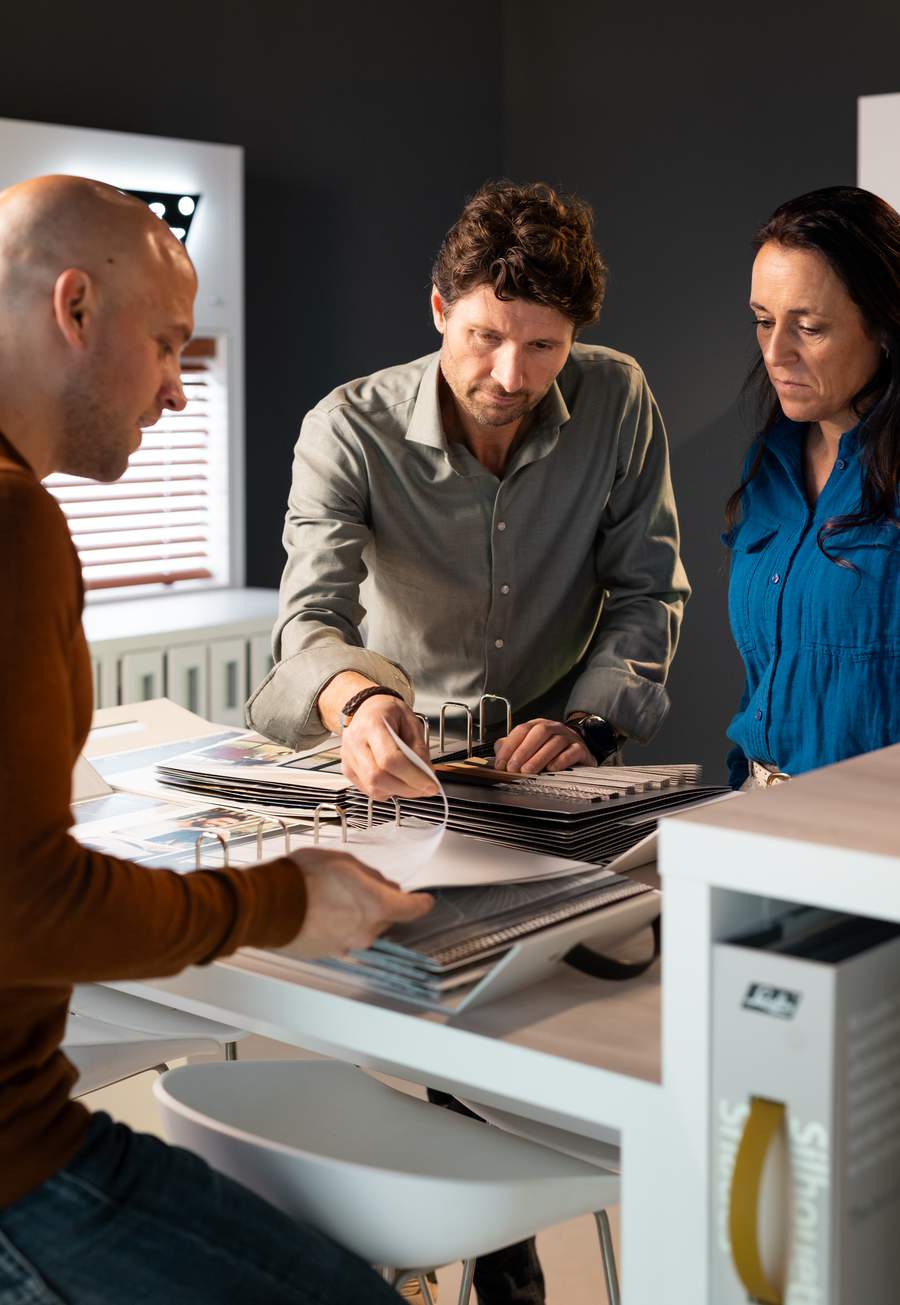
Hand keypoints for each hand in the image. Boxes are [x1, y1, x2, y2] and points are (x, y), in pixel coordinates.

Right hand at [281, 847, 433, 957]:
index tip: (425, 900)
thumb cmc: (303, 877)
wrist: (266, 904)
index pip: (412, 909)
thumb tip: (382, 884)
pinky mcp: (325, 953)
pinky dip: (335, 925)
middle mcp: (365, 931)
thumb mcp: (343, 861)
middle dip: (377, 903)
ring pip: (360, 928)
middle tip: (355, 885)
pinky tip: (318, 910)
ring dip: (353, 914)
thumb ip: (370, 875)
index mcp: (377, 907)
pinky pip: (339, 937)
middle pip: (384, 918)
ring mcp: (344, 945)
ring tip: (329, 896)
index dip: (421, 903)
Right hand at [341, 695, 438, 799]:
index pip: (389, 759)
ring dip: (398, 792)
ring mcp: (349, 757)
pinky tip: (397, 781)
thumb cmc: (389, 713)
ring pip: (372, 788)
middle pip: (377, 777)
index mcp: (372, 724)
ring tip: (412, 784)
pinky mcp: (348, 769)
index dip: (412, 777)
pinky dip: (387, 791)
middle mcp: (355, 742)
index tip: (430, 785)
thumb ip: (420, 748)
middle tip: (424, 789)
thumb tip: (427, 774)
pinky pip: (368, 790)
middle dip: (406, 788)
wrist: (368, 709)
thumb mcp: (412, 722)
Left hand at [493, 717, 595, 773]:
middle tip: (514, 768)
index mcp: (537, 725)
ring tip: (528, 771)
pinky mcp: (580, 749)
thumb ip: (512, 749)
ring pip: (555, 742)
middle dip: (523, 751)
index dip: (509, 747)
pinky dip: (561, 760)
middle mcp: (553, 728)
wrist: (579, 748)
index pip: (521, 730)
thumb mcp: (529, 746)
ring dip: (539, 757)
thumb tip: (498, 757)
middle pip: (539, 733)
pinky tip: (551, 769)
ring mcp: (568, 737)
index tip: (501, 764)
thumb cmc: (550, 749)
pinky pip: (572, 751)